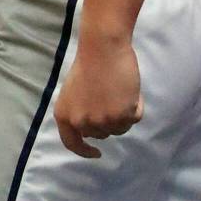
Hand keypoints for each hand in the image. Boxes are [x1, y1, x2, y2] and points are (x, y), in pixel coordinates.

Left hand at [53, 37, 142, 157]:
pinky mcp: (122, 117)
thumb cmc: (89, 63)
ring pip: (120, 128)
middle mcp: (81, 122)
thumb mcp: (73, 92)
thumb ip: (79, 112)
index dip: (85, 151)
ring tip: (119, 89)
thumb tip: (89, 130)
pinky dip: (136, 106)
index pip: (72, 143)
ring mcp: (102, 122)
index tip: (96, 152)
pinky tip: (129, 88)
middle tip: (110, 95)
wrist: (102, 47)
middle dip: (108, 120)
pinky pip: (135, 119)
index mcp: (65, 115)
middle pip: (101, 134)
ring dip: (124, 113)